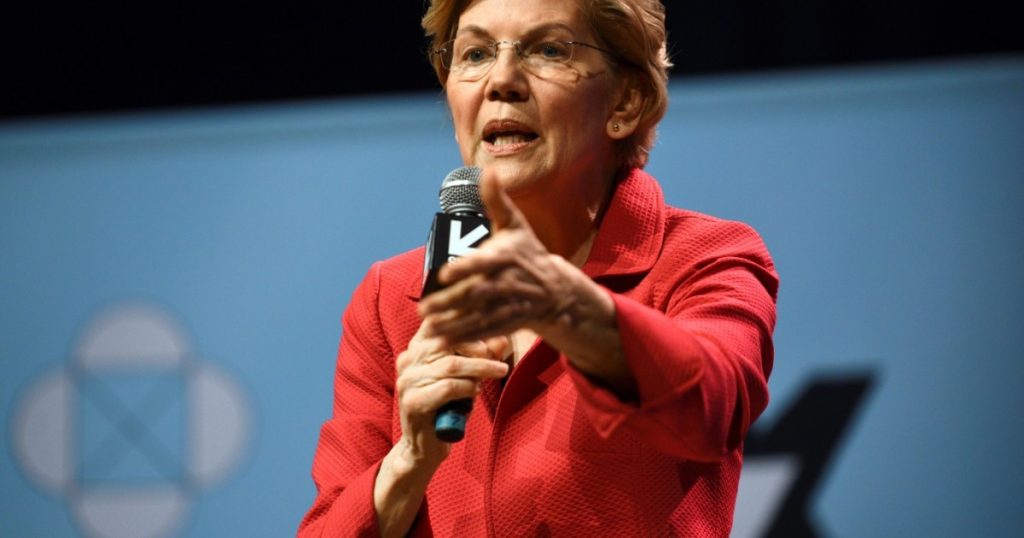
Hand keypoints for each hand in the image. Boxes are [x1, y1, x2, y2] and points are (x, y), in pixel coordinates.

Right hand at [393, 320, 508, 465]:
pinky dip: (468, 388)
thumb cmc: (448, 407)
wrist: (424, 447)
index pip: (437, 322)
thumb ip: (482, 356)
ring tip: (498, 371)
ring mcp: (407, 381)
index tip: (491, 325)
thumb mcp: (467, 377)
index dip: (464, 319)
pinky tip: (476, 392)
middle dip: (479, 348)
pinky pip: (448, 387)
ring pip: (451, 364)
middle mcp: (407, 360)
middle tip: (499, 359)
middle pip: (448, 340)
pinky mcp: (413, 402)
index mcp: (415, 349)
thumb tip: (504, 338)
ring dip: (481, 368)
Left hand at [418, 170, 631, 395]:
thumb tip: (488, 170)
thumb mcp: (514, 225)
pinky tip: (441, 341)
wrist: (555, 289)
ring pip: (477, 317)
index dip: (465, 268)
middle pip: (475, 295)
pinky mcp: (506, 323)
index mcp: (505, 257)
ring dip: (452, 324)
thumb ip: (497, 200)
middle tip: (424, 308)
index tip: (444, 274)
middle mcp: (506, 283)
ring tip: (427, 327)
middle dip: (449, 303)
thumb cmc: (527, 252)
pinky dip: (463, 338)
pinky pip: (483, 333)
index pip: (483, 263)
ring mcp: (507, 306)